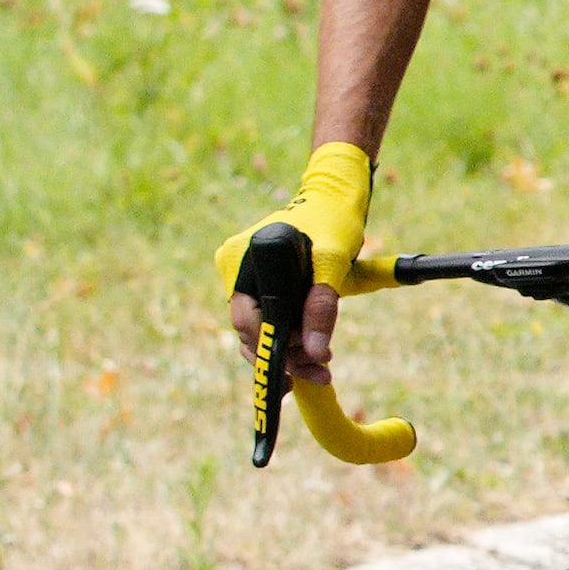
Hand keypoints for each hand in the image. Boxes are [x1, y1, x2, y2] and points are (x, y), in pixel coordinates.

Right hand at [220, 140, 373, 387]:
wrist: (333, 199)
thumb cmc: (334, 224)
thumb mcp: (334, 263)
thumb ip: (322, 306)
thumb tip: (314, 352)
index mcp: (244, 257)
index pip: (248, 319)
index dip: (274, 348)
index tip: (304, 368)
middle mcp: (234, 266)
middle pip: (250, 327)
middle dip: (285, 353)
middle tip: (321, 370)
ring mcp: (240, 273)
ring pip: (256, 326)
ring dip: (287, 350)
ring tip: (320, 367)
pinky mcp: (253, 280)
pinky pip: (263, 315)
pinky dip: (284, 335)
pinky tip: (306, 355)